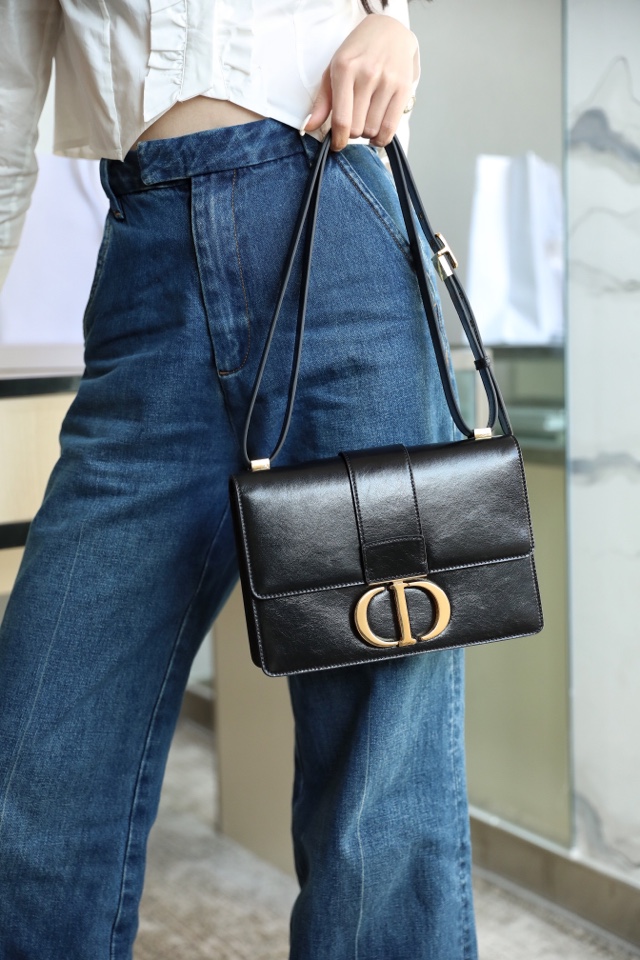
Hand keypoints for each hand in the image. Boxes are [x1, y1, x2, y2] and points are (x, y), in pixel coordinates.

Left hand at [303, 14, 418, 151]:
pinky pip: (390, 128)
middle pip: (357, 129)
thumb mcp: (334, 69)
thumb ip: (322, 101)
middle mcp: (367, 74)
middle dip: (353, 133)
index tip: (337, 144)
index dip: (338, 140)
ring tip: (366, 120)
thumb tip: (309, 127)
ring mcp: (387, 81)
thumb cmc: (358, 52)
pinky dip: (381, 137)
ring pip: (373, 130)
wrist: (390, 30)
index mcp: (344, 69)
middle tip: (354, 122)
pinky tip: (377, 132)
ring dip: (367, 133)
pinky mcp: (404, 88)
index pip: (341, 120)